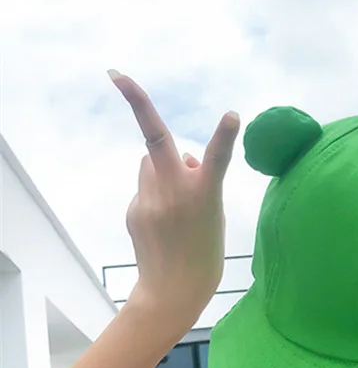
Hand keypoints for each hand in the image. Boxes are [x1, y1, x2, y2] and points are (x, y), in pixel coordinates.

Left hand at [110, 70, 240, 326]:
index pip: (215, 160)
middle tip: (117, 74)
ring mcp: (149, 201)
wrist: (173, 293)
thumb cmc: (204, 259)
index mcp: (204, 197)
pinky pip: (145, 189)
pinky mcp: (134, 210)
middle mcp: (174, 193)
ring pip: (150, 165)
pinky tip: (163, 223)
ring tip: (174, 202)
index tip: (230, 115)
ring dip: (160, 169)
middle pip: (156, 141)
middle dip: (137, 104)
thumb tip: (182, 158)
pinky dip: (154, 196)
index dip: (224, 136)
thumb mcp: (214, 219)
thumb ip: (199, 183)